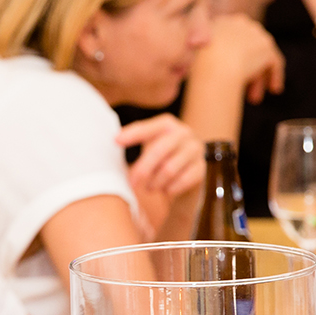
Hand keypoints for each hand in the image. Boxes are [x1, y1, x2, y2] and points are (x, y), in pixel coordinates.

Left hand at [119, 115, 203, 236]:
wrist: (186, 173)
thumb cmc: (160, 157)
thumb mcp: (148, 146)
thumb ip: (134, 141)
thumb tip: (114, 141)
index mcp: (167, 124)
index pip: (149, 128)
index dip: (133, 134)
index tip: (115, 141)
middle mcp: (184, 133)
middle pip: (159, 151)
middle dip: (143, 169)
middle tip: (132, 183)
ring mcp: (196, 150)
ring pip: (169, 169)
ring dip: (155, 182)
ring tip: (149, 188)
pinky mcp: (201, 168)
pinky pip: (182, 181)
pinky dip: (170, 189)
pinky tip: (165, 191)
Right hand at [195, 15, 285, 105]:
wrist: (213, 67)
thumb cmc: (199, 68)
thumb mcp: (195, 56)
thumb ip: (209, 56)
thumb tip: (214, 68)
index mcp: (221, 22)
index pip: (233, 38)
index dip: (233, 57)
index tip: (231, 74)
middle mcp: (239, 22)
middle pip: (248, 46)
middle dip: (247, 67)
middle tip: (243, 88)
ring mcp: (255, 33)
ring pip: (260, 56)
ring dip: (258, 76)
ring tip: (254, 98)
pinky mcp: (266, 47)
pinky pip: (274, 61)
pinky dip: (275, 75)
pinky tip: (275, 89)